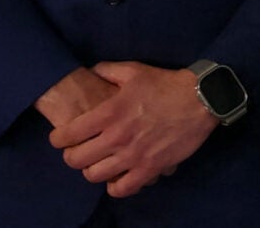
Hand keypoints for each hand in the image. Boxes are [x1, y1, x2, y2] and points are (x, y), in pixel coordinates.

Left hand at [49, 62, 217, 196]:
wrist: (201, 99)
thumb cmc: (165, 84)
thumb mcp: (134, 70)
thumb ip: (107, 70)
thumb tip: (90, 71)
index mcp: (108, 113)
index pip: (66, 135)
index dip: (58, 138)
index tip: (62, 138)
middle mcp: (116, 137)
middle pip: (75, 160)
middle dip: (72, 156)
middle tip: (79, 151)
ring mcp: (133, 155)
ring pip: (94, 176)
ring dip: (92, 170)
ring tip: (98, 163)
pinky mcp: (150, 168)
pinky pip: (122, 189)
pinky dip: (115, 186)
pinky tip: (117, 177)